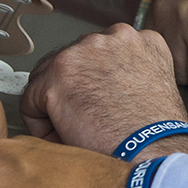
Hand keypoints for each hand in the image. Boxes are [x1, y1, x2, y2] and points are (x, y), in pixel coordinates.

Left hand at [21, 24, 187, 160]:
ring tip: (77, 128)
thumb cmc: (156, 133)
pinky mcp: (59, 74)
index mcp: (142, 40)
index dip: (94, 85)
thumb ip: (131, 73)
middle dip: (72, 90)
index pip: (100, 55)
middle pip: (72, 61)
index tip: (97, 104)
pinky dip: (41, 123)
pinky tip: (65, 134)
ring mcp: (85, 52)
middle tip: (84, 120)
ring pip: (49, 77)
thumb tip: (102, 86)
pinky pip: (31, 100)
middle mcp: (114, 37)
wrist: (153, 151)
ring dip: (57, 103)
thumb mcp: (155, 87)